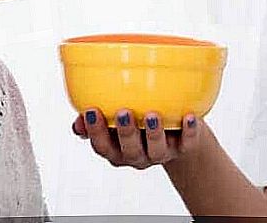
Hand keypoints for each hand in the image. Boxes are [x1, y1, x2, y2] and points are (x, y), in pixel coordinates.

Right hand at [71, 109, 201, 169]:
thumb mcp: (114, 122)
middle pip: (129, 151)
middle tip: (124, 112)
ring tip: (151, 115)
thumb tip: (78, 121)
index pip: (102, 146)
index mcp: (117, 150)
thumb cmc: (137, 121)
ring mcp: (160, 153)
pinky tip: (188, 117)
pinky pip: (187, 144)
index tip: (91, 110)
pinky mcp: (183, 148)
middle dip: (125, 133)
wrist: (173, 134)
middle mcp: (138, 156)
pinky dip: (188, 132)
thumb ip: (95, 121)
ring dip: (153, 134)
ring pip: (156, 150)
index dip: (95, 131)